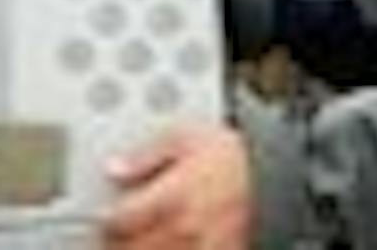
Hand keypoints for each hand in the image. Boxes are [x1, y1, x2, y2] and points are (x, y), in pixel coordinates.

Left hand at [103, 125, 252, 248]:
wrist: (273, 175)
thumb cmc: (230, 154)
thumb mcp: (183, 137)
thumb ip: (145, 155)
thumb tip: (115, 168)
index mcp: (169, 198)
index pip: (117, 223)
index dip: (103, 221)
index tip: (102, 215)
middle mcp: (181, 230)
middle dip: (115, 243)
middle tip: (113, 233)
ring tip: (134, 241)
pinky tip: (162, 245)